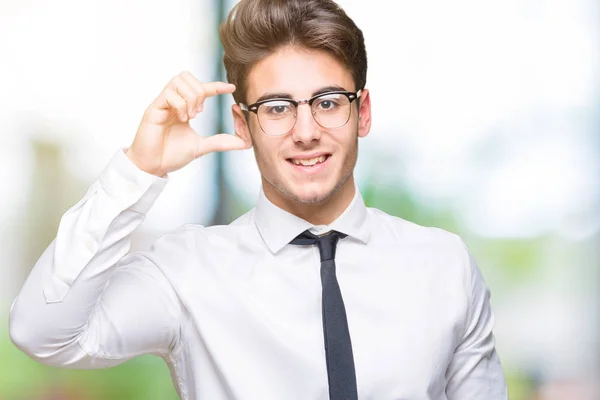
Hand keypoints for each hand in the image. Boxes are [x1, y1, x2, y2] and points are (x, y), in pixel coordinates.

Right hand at [126, 71, 250, 176]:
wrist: (153, 166)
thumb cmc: (171, 155)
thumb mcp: (202, 147)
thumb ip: (221, 142)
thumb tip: (244, 142)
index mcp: (183, 108)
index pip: (201, 89)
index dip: (217, 86)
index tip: (231, 88)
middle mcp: (172, 102)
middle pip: (188, 76)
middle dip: (200, 92)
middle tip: (199, 113)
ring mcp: (162, 103)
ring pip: (180, 81)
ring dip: (191, 98)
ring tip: (190, 116)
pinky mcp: (154, 108)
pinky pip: (170, 94)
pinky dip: (181, 105)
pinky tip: (181, 119)